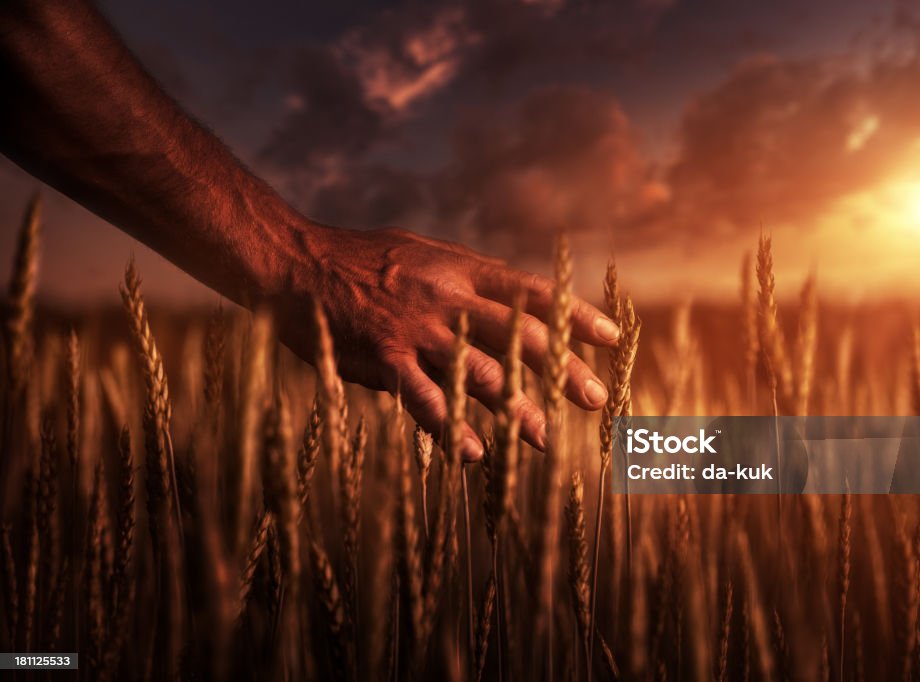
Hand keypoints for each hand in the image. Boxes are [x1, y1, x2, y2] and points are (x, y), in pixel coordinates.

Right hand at [274, 223, 619, 460]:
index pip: (530, 292)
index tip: (611, 336)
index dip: (574, 313)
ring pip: (479, 371)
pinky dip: (450, 426)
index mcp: (459, 269)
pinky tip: (475, 453)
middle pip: (519, 335)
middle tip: (595, 398)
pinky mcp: (383, 357)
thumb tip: (501, 311)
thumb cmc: (360, 259)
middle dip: (562, 369)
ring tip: (544, 439)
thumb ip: (462, 282)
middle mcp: (448, 298)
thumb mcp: (421, 255)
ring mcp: (417, 329)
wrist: (295, 262)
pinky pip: (423, 398)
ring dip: (516, 408)